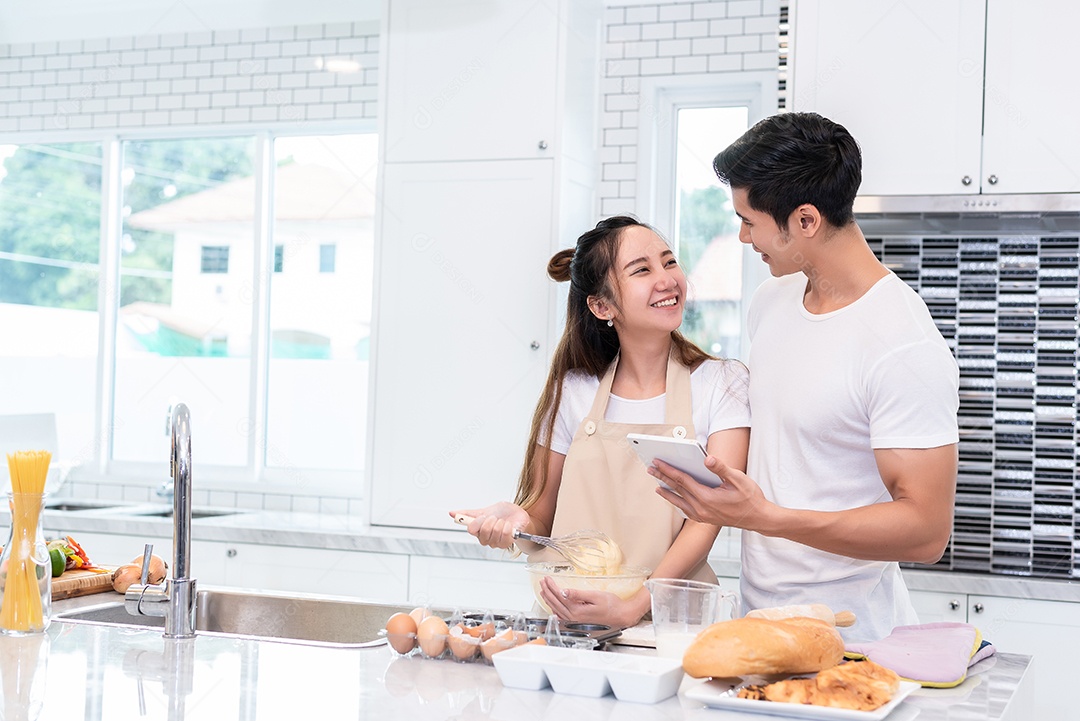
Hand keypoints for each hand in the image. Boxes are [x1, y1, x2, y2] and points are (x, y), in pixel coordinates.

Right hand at [447, 502, 528, 549]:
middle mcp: (486, 539)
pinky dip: (508, 527)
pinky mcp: (507, 543)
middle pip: (483, 532)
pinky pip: (505, 535)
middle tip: (494, 517)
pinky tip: (508, 525)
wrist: (517, 514)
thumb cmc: (502, 514)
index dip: (477, 522)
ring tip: (502, 520)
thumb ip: (468, 513)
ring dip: (500, 523)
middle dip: (490, 521)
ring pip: (495, 533)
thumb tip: (452, 513)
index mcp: (478, 531)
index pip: (471, 530)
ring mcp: (496, 542)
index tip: (482, 516)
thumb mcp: (484, 510)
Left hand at [538, 577, 644, 627]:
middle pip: (556, 602)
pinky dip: (555, 609)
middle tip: (543, 582)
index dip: (552, 586)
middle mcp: (574, 617)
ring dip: (549, 599)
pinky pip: (562, 615)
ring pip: (557, 609)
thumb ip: (578, 594)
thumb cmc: (611, 605)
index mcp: (577, 610)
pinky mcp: (578, 620)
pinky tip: (553, 607)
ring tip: (544, 591)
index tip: (547, 578)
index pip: (559, 596)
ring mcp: (575, 620)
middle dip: (548, 591)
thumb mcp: (595, 596)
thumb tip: (564, 592)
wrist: (621, 615)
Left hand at [650, 456, 772, 530]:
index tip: (657, 462)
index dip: (668, 470)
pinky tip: (674, 498)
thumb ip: (721, 468)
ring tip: (657, 484)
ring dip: (667, 492)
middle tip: (650, 468)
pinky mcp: (705, 519)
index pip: (682, 480)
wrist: (758, 518)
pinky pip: (685, 510)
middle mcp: (701, 508)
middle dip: (662, 478)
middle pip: (677, 490)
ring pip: (679, 502)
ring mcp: (702, 516)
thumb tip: (707, 458)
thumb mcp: (738, 479)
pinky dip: (677, 502)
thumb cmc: (750, 498)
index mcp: (707, 497)